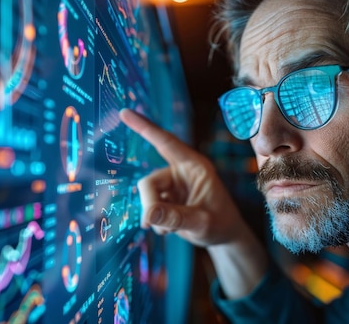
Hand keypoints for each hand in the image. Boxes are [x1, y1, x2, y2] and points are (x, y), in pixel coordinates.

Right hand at [119, 109, 247, 246]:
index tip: (124, 112)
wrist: (224, 237)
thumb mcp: (200, 222)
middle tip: (152, 224)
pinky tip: (168, 229)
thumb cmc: (220, 224)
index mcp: (194, 166)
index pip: (166, 142)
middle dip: (149, 204)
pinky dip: (155, 220)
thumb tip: (148, 216)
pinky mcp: (167, 198)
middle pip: (149, 182)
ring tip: (170, 229)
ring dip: (154, 215)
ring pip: (147, 195)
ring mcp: (172, 185)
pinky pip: (150, 206)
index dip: (144, 127)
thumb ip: (175, 218)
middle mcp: (181, 171)